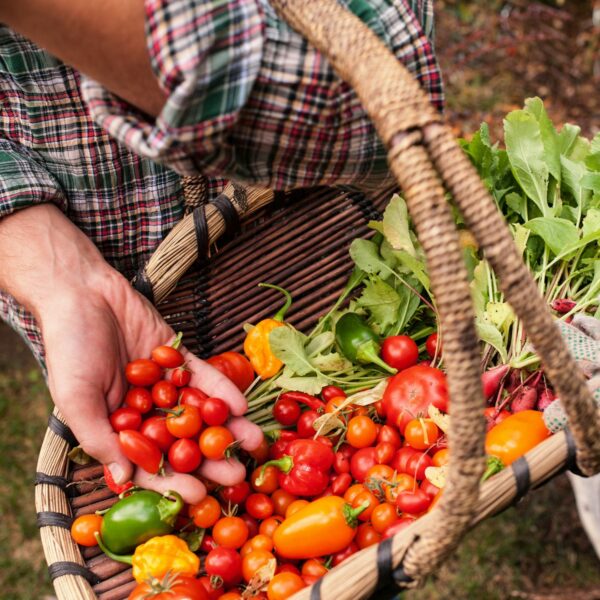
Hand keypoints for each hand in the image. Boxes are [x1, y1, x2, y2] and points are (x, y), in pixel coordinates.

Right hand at [0, 205, 261, 502]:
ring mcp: (166, 385)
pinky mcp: (180, 359)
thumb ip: (98, 436)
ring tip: (252, 442)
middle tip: (236, 474)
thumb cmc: (69, 348)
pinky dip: (222, 390)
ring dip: (227, 428)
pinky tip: (241, 404)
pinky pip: (204, 377)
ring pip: (200, 412)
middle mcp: (147, 411)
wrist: (83, 294)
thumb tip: (124, 477)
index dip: (173, 482)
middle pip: (183, 443)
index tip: (198, 496)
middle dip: (210, 460)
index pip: (149, 464)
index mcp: (120, 429)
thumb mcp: (74, 397)